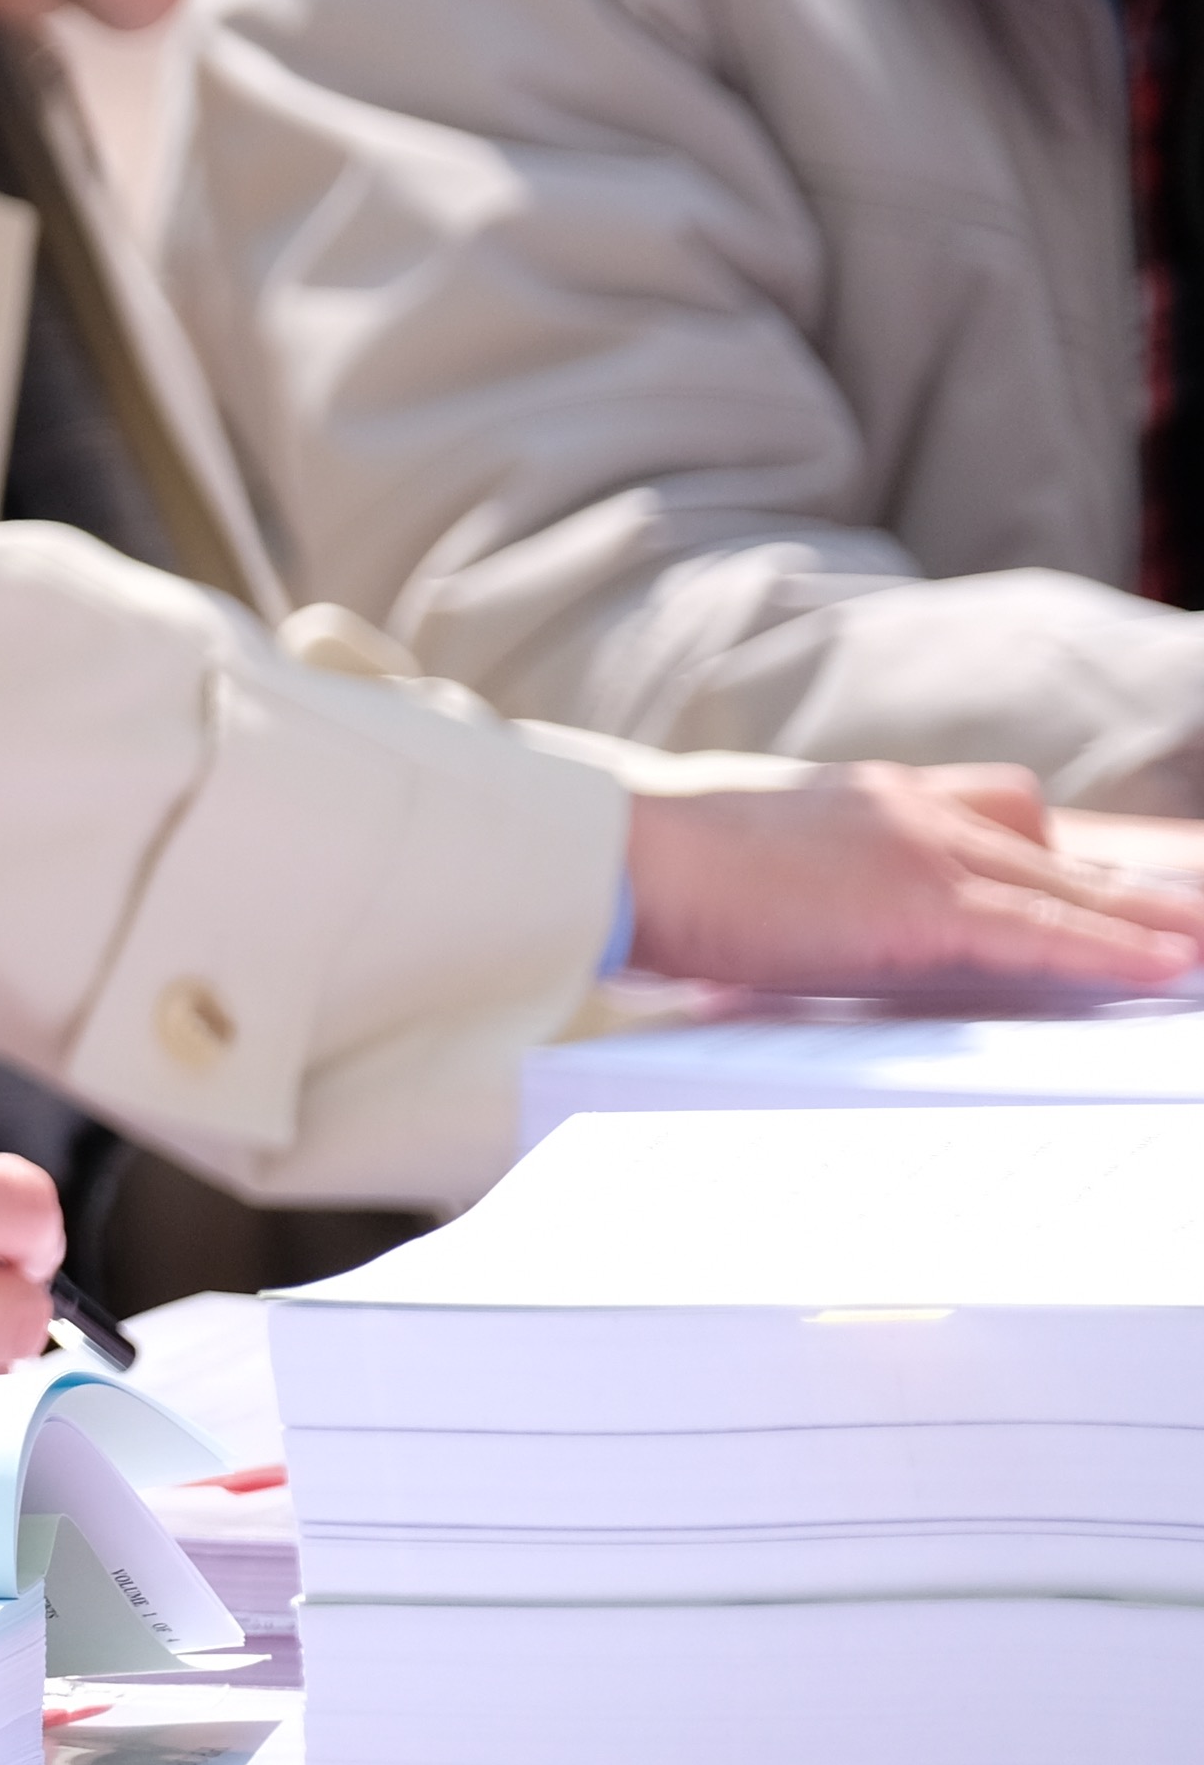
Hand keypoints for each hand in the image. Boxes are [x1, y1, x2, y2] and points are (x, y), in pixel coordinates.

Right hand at [623, 763, 1203, 994]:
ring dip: (1152, 913)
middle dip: (1136, 879)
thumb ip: (808, 891)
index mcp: (866, 801)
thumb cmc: (655, 874)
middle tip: (1195, 910)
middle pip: (1055, 841)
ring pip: (1071, 881)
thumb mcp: (750, 871)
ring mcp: (921, 847)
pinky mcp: (921, 899)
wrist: (619, 855)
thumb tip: (823, 941)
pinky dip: (1119, 945)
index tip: (1122, 872)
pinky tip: (1177, 963)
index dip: (1066, 851)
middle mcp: (910, 807)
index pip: (998, 814)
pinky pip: (1048, 928)